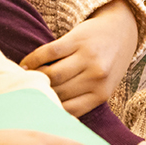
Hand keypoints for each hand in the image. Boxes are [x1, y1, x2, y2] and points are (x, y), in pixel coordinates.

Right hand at [21, 0, 140, 115]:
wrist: (120, 29)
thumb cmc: (108, 62)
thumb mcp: (104, 85)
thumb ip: (84, 99)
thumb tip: (52, 114)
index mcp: (102, 93)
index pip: (70, 110)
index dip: (50, 110)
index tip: (36, 110)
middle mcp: (96, 76)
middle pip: (59, 92)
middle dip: (41, 94)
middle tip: (25, 95)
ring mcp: (87, 57)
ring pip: (52, 74)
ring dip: (35, 78)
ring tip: (26, 80)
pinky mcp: (76, 39)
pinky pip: (48, 52)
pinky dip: (33, 60)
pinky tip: (25, 64)